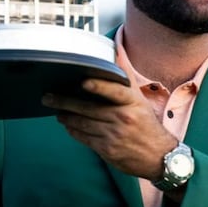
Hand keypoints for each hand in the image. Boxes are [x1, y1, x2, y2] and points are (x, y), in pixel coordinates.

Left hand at [42, 78, 176, 180]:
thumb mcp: (140, 99)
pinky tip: (68, 126)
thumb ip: (125, 76)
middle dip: (65, 102)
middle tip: (48, 97)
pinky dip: (74, 131)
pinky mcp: (108, 150)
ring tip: (57, 111)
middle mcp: (123, 117)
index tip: (84, 83)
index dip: (100, 87)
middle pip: (89, 108)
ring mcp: (114, 135)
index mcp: (132, 102)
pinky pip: (85, 138)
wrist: (159, 156)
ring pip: (83, 124)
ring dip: (66, 117)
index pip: (115, 91)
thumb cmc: (146, 124)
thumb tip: (116, 50)